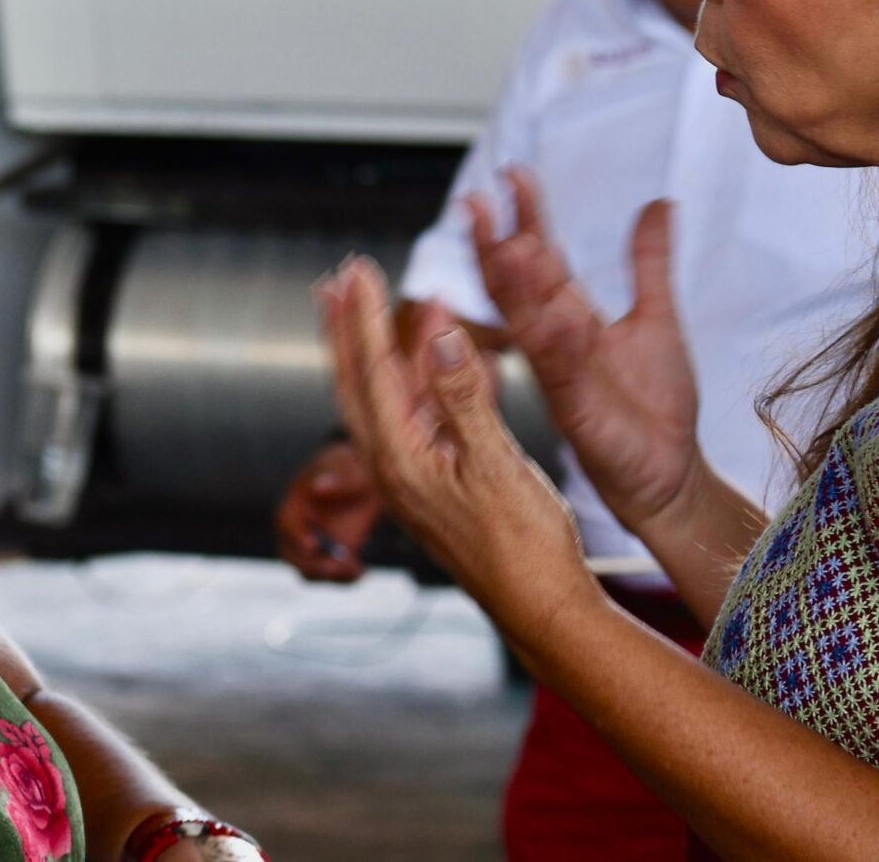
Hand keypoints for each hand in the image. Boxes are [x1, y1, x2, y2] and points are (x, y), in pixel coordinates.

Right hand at [273, 440, 381, 582]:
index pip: (286, 523)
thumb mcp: (349, 467)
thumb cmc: (352, 466)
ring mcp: (318, 544)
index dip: (295, 536)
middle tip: (333, 568)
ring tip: (354, 569)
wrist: (368, 476)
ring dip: (330, 576)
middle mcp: (301, 528)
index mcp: (296, 503)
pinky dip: (346, 578)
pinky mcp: (336, 555)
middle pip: (292, 555)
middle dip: (310, 565)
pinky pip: (334, 574)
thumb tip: (319, 488)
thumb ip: (338, 479)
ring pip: (311, 571)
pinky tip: (362, 570)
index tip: (312, 544)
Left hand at [317, 255, 597, 642]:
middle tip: (334, 281)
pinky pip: (419, 417)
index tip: (355, 271)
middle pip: (357, 382)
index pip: (371, 373)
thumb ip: (465, 399)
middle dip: (346, 329)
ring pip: (388, 397)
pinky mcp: (436, 483)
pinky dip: (423, 378)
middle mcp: (395, 468)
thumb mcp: (497, 466)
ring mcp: (414, 476)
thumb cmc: (524, 548)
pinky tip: (437, 352)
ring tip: (375, 302)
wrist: (543, 607)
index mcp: (400, 462)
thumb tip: (440, 337)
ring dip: (384, 347)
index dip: (362, 317)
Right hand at [470, 174, 704, 537]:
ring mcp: (560, 375)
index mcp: (569, 315)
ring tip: (511, 247)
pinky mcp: (577, 411)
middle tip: (475, 203)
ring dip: (515, 289)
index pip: (538, 256)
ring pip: (527, 325)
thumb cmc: (656, 404)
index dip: (525, 217)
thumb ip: (649, 261)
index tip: (515, 176)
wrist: (671, 473)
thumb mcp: (658, 316)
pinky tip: (561, 316)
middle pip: (514, 286)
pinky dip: (560, 344)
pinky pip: (562, 371)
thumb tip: (659, 204)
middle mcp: (554, 341)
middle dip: (493, 245)